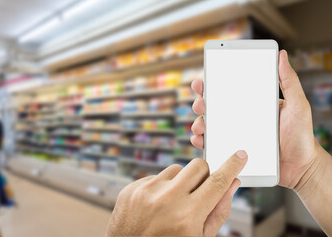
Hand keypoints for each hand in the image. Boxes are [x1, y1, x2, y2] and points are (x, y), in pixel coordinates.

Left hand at [107, 151, 247, 235]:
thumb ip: (219, 210)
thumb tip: (233, 183)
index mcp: (188, 216)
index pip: (217, 182)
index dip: (232, 166)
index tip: (240, 155)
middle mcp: (166, 199)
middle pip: (198, 166)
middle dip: (204, 175)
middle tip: (200, 191)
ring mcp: (146, 191)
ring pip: (177, 169)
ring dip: (181, 182)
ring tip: (173, 204)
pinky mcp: (132, 188)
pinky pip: (156, 177)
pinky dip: (161, 188)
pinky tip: (156, 205)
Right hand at [190, 50, 318, 189]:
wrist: (301, 166)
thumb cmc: (301, 134)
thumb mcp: (297, 105)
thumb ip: (289, 81)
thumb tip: (283, 55)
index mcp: (249, 104)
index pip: (226, 90)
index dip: (209, 85)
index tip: (201, 83)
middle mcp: (237, 118)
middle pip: (211, 107)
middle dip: (199, 103)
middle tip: (201, 105)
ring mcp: (233, 135)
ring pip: (207, 126)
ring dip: (198, 124)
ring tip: (202, 126)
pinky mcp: (232, 152)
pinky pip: (211, 146)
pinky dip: (201, 143)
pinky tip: (201, 141)